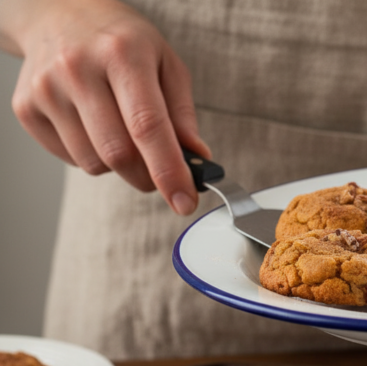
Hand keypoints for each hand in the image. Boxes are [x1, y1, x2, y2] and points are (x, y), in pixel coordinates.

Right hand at [9, 0, 209, 213]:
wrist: (59, 13)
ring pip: (93, 163)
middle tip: (161, 174)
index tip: (185, 202)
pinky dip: (91, 156)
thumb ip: (182, 114)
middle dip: (147, 177)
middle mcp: (78, 68)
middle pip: (118, 154)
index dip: (169, 171)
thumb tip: (196, 158)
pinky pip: (70, 159)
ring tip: (122, 132)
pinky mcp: (26, 107)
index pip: (147, 127)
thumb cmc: (121, 41)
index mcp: (122, 54)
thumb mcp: (166, 63)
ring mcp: (46, 88)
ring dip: (118, 165)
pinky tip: (94, 126)